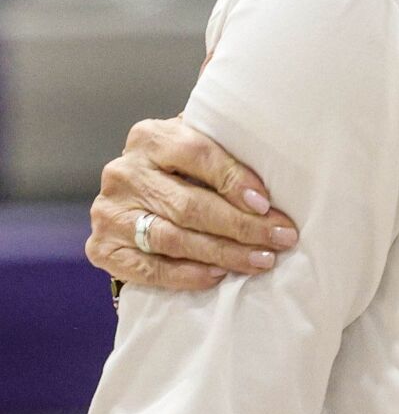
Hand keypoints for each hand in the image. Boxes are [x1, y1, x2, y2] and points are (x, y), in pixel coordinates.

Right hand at [87, 116, 298, 290]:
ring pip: (172, 239)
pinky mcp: (102, 247)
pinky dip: (186, 275)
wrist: (134, 194)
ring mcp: (108, 212)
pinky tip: (218, 276)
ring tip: (261, 260)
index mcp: (150, 137)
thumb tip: (282, 172)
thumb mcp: (199, 145)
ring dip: (223, 254)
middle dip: (242, 226)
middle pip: (189, 205)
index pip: (197, 156)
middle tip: (280, 238)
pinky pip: (148, 269)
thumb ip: (226, 149)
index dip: (235, 181)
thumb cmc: (182, 167)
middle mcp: (123, 173)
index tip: (267, 204)